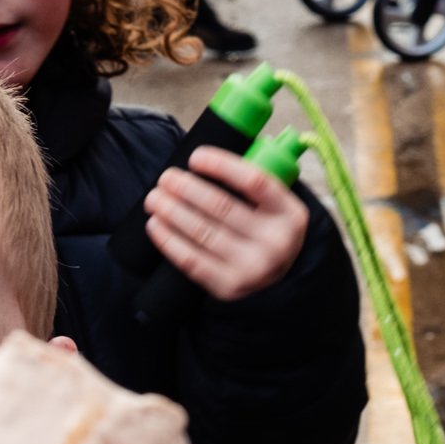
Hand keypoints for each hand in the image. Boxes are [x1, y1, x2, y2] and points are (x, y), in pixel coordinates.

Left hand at [144, 146, 308, 301]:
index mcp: (290, 214)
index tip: (195, 157)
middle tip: (166, 177)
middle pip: (221, 206)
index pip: (254, 181)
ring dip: (171, 211)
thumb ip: (250, 182)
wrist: (278, 279)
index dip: (221, 165)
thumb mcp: (274, 206)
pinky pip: (192, 260)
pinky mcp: (229, 286)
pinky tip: (155, 224)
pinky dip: (169, 240)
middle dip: (186, 188)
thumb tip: (204, 158)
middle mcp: (276, 243)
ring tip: (154, 198)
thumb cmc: (265, 229)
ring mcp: (253, 268)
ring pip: (202, 232)